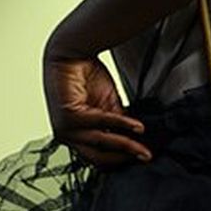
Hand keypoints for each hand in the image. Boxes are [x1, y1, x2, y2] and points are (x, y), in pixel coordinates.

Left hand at [42, 47, 152, 169]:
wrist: (70, 52)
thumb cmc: (84, 75)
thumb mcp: (106, 103)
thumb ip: (116, 122)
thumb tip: (134, 138)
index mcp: (75, 135)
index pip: (98, 157)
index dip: (120, 159)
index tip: (140, 156)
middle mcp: (67, 136)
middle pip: (99, 157)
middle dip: (124, 158)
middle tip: (145, 156)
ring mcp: (66, 128)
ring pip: (101, 142)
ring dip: (126, 146)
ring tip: (143, 148)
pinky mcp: (69, 115)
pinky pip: (101, 122)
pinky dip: (122, 124)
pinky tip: (137, 127)